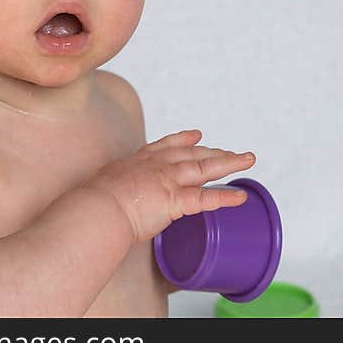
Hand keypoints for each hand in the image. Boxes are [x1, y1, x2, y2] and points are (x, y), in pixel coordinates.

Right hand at [84, 129, 255, 242]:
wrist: (96, 207)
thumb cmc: (93, 202)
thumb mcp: (104, 185)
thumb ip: (116, 188)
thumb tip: (112, 200)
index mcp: (140, 161)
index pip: (166, 146)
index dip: (184, 140)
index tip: (197, 135)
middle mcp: (158, 165)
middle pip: (193, 154)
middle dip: (215, 152)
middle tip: (233, 152)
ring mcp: (169, 180)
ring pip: (206, 168)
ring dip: (230, 162)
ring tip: (248, 159)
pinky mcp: (175, 199)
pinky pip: (206, 198)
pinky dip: (225, 197)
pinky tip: (241, 197)